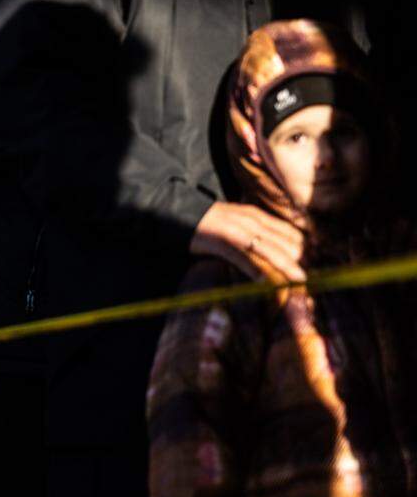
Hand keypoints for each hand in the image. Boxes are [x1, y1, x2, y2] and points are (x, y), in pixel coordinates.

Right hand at [189, 201, 304, 282]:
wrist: (178, 214)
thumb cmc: (208, 225)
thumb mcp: (237, 227)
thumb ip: (256, 238)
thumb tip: (276, 260)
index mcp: (256, 216)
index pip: (291, 232)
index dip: (305, 249)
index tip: (318, 265)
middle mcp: (251, 220)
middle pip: (286, 241)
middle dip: (301, 260)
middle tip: (312, 281)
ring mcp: (238, 229)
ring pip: (270, 249)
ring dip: (286, 266)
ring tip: (300, 281)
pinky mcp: (223, 239)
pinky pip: (244, 256)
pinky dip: (257, 270)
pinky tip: (267, 282)